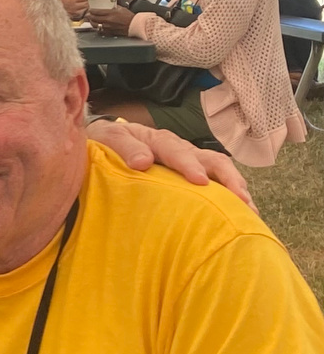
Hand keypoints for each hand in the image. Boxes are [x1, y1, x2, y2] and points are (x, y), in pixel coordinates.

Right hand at [55, 0, 87, 18]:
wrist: (48, 4)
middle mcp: (73, 6)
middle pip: (87, 4)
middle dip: (89, 0)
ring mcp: (73, 12)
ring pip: (85, 9)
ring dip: (87, 5)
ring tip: (86, 2)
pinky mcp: (72, 15)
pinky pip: (81, 13)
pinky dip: (83, 10)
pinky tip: (82, 7)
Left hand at [85, 117, 255, 209]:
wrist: (103, 141)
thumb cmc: (105, 143)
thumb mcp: (108, 138)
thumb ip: (123, 148)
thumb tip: (143, 162)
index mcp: (158, 140)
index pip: (176, 150)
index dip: (189, 165)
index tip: (199, 181)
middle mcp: (180, 149)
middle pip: (211, 159)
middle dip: (227, 178)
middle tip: (241, 199)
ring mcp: (189, 161)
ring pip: (219, 170)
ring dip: (236, 188)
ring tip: (250, 210)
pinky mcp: (191, 174)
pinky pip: (216, 182)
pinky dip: (229, 196)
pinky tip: (241, 214)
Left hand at [86, 3, 134, 35]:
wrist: (134, 25)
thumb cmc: (129, 17)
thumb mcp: (121, 8)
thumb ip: (113, 6)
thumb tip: (109, 3)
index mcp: (111, 13)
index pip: (97, 12)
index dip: (91, 10)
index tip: (90, 9)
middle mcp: (108, 21)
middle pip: (94, 18)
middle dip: (89, 16)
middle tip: (88, 14)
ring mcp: (108, 27)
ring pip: (95, 25)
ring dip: (92, 22)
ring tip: (91, 20)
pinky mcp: (109, 32)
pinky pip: (99, 30)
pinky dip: (97, 28)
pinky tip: (97, 26)